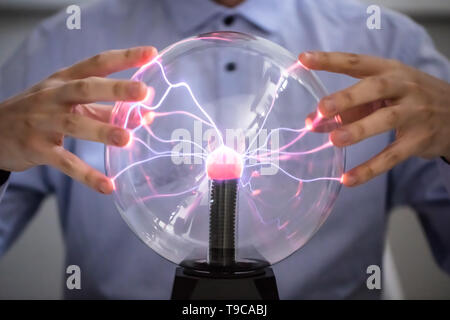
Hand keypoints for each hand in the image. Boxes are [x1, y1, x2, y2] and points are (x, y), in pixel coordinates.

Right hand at [0, 46, 156, 193]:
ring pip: (75, 124)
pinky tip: (107, 185)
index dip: (124, 57)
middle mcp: (54, 96)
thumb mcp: (69, 103)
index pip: (97, 63)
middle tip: (144, 92)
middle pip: (86, 88)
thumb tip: (146, 116)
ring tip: (127, 139)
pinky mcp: (37, 148)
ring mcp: (43, 121)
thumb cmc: (41, 112)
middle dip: (116, 89)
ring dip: (102, 130)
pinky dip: (86, 175)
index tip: (151, 53)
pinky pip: (65, 162)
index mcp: (65, 80)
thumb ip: (107, 109)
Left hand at [299, 51, 449, 186]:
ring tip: (333, 140)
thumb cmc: (408, 99)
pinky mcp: (420, 140)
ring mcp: (414, 112)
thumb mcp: (382, 95)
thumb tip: (310, 122)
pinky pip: (392, 156)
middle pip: (375, 88)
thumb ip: (347, 107)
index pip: (356, 62)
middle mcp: (403, 87)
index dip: (330, 60)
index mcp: (389, 71)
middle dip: (347, 98)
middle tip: (322, 108)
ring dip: (358, 129)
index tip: (304, 59)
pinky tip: (348, 179)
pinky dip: (370, 168)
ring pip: (386, 119)